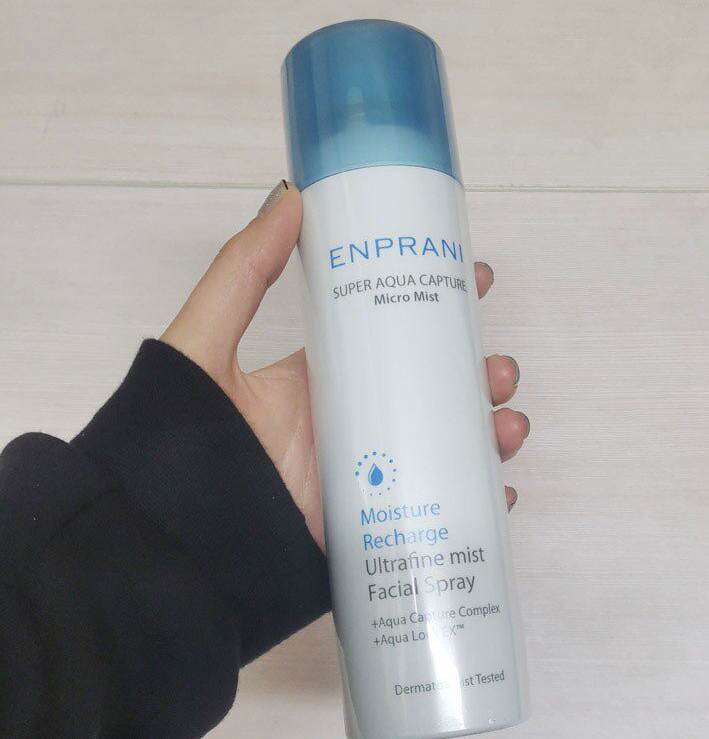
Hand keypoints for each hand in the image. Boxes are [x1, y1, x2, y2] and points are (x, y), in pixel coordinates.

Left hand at [161, 180, 529, 550]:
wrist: (172, 542)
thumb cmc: (181, 439)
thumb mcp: (207, 342)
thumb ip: (241, 271)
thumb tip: (290, 196)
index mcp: (321, 378)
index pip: (391, 332)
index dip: (437, 303)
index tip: (476, 278)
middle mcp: (351, 422)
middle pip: (433, 391)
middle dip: (478, 373)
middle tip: (498, 368)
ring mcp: (368, 477)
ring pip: (447, 447)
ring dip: (488, 433)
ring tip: (506, 425)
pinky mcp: (375, 525)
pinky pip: (438, 511)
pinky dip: (475, 503)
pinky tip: (496, 491)